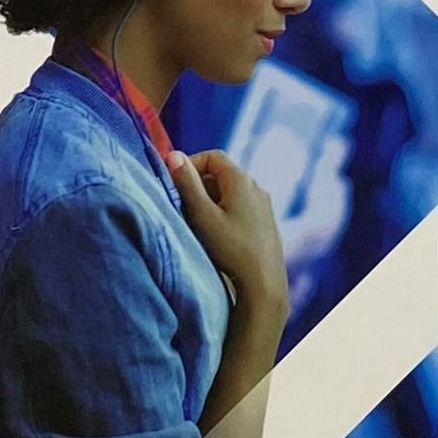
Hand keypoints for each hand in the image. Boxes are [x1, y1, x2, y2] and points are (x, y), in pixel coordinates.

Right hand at [173, 147, 288, 312]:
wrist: (263, 282)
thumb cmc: (230, 248)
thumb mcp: (202, 215)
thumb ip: (187, 184)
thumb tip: (173, 154)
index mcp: (242, 180)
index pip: (213, 156)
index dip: (190, 164)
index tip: (174, 183)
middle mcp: (256, 187)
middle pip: (221, 174)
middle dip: (197, 185)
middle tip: (181, 207)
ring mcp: (263, 205)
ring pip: (229, 192)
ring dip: (209, 201)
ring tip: (196, 224)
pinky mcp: (265, 223)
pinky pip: (239, 207)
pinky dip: (222, 212)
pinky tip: (215, 235)